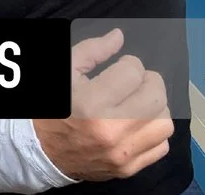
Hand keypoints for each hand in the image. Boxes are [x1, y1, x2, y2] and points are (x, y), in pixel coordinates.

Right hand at [35, 29, 173, 181]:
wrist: (40, 151)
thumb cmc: (54, 106)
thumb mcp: (65, 71)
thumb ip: (93, 50)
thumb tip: (119, 36)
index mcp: (92, 104)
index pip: (134, 72)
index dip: (129, 64)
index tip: (119, 68)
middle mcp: (111, 131)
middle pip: (157, 97)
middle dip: (149, 83)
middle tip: (135, 83)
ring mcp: (121, 153)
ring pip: (164, 123)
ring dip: (156, 109)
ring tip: (139, 105)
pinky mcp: (127, 169)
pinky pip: (160, 147)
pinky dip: (154, 134)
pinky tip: (138, 126)